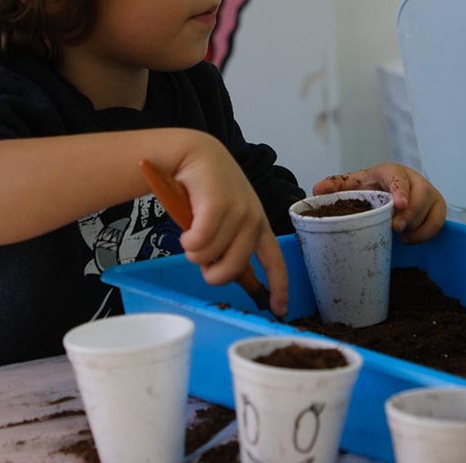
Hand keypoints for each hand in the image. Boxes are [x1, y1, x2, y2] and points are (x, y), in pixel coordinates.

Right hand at [173, 135, 288, 316]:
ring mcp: (238, 211)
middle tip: (201, 261)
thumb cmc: (208, 192)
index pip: (275, 262)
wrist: (195, 154)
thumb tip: (243, 283)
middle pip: (232, 269)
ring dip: (193, 253)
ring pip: (210, 257)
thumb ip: (232, 249)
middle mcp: (253, 220)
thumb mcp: (226, 222)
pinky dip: (187, 242)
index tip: (279, 310)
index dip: (278, 288)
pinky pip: (198, 243)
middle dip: (211, 274)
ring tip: (191, 233)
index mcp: (260, 226)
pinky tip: (186, 231)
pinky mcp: (218, 205)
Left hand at [313, 163, 446, 242]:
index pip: (398, 176)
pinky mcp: (438, 206)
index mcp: (391, 171)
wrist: (387, 190)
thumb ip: (336, 186)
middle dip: (410, 214)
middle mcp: (414, 179)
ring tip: (398, 234)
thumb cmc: (370, 188)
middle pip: (421, 194)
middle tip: (396, 229)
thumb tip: (316, 190)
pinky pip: (438, 222)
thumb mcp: (354, 185)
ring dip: (415, 226)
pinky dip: (424, 233)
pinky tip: (408, 238)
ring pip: (432, 209)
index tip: (399, 205)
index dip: (400, 190)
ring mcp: (429, 192)